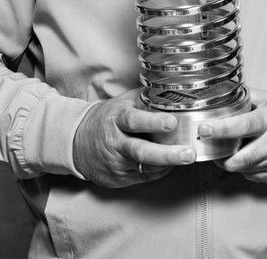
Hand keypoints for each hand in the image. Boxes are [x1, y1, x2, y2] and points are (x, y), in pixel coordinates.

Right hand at [73, 89, 195, 187]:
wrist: (77, 141)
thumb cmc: (107, 118)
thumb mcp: (122, 102)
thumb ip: (145, 97)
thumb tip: (171, 88)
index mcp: (116, 119)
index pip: (134, 121)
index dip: (153, 122)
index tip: (172, 122)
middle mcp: (115, 142)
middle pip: (141, 151)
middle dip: (167, 154)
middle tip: (188, 153)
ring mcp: (116, 163)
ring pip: (145, 167)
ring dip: (168, 164)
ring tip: (187, 158)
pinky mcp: (118, 178)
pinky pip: (144, 177)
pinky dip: (160, 171)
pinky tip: (171, 164)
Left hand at [198, 88, 266, 183]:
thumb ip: (251, 97)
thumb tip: (229, 92)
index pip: (240, 126)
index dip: (219, 129)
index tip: (204, 129)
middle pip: (239, 159)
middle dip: (222, 158)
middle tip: (213, 149)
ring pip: (247, 171)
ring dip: (235, 164)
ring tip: (232, 152)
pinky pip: (259, 178)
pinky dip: (250, 170)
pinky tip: (251, 159)